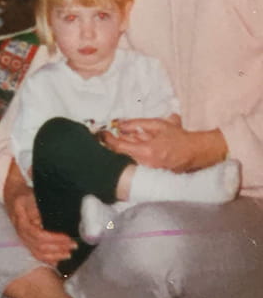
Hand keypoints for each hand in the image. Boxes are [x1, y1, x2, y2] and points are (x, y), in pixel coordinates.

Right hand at [3, 162, 74, 264]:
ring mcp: (22, 236)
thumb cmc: (25, 192)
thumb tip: (58, 212)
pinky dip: (47, 258)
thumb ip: (42, 204)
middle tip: (73, 245)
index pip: (38, 234)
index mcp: (21, 218)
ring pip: (37, 252)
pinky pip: (35, 253)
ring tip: (68, 253)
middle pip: (38, 246)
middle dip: (57, 248)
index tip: (68, 237)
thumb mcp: (33, 194)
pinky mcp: (26, 239)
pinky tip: (58, 260)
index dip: (54, 238)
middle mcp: (20, 230)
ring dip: (54, 255)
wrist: (11, 193)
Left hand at [104, 114, 219, 171]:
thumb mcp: (158, 125)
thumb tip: (120, 125)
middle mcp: (146, 164)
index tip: (101, 133)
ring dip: (123, 148)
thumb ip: (137, 124)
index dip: (107, 140)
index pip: (119, 147)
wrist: (196, 152)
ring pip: (129, 158)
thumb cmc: (179, 137)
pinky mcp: (152, 173)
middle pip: (121, 155)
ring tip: (123, 138)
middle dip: (113, 144)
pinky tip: (134, 146)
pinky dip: (132, 153)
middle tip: (108, 135)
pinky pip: (137, 162)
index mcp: (147, 152)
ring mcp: (149, 170)